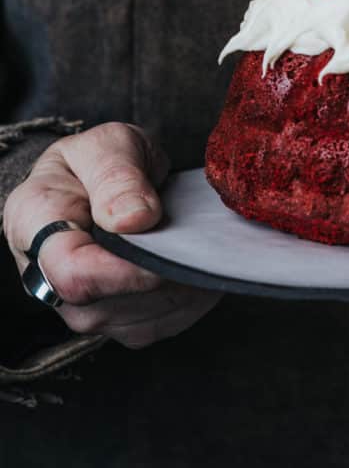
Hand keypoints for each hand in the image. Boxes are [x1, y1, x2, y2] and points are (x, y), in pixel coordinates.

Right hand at [3, 122, 220, 347]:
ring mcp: (86, 309)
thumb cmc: (96, 161)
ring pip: (147, 317)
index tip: (167, 249)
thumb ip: (117, 176)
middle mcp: (51, 282)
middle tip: (194, 230)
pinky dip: (194, 293)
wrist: (101, 179)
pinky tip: (195, 257)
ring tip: (192, 238)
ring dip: (184, 281)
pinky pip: (169, 320)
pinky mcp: (123, 323)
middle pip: (113, 303)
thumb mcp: (106, 145)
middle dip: (165, 270)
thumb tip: (135, 219)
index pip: (72, 274)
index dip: (124, 271)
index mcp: (34, 227)